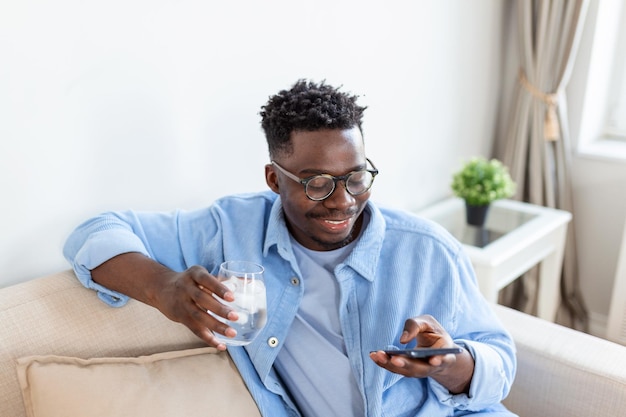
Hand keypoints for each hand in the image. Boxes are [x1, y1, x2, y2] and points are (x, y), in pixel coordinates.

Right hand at [91, 253, 237, 350]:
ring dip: (216, 326)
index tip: (232, 297)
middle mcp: (186, 287)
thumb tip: (247, 283)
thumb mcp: (201, 275)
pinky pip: (195, 329)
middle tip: (235, 316)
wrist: (161, 288)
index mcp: (194, 274)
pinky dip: (208, 338)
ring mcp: (182, 303)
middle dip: (219, 309)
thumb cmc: (191, 281)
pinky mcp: (181, 317)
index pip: (206, 280)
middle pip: (202, 299)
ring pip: (199, 316)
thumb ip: (223, 280)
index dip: (218, 288)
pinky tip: (221, 345)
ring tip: (231, 333)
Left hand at [369, 315, 473, 393]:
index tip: (434, 360)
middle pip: (420, 369)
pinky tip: (373, 355)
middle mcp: (433, 366)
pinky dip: (385, 363)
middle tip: (394, 359)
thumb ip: (416, 325)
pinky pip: (396, 369)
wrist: (436, 345)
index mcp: (445, 353)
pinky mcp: (408, 370)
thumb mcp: (428, 322)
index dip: (440, 360)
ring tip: (377, 354)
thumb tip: (402, 340)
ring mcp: (420, 370)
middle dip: (407, 365)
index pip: (444, 359)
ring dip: (391, 365)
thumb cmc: (433, 332)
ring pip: (406, 371)